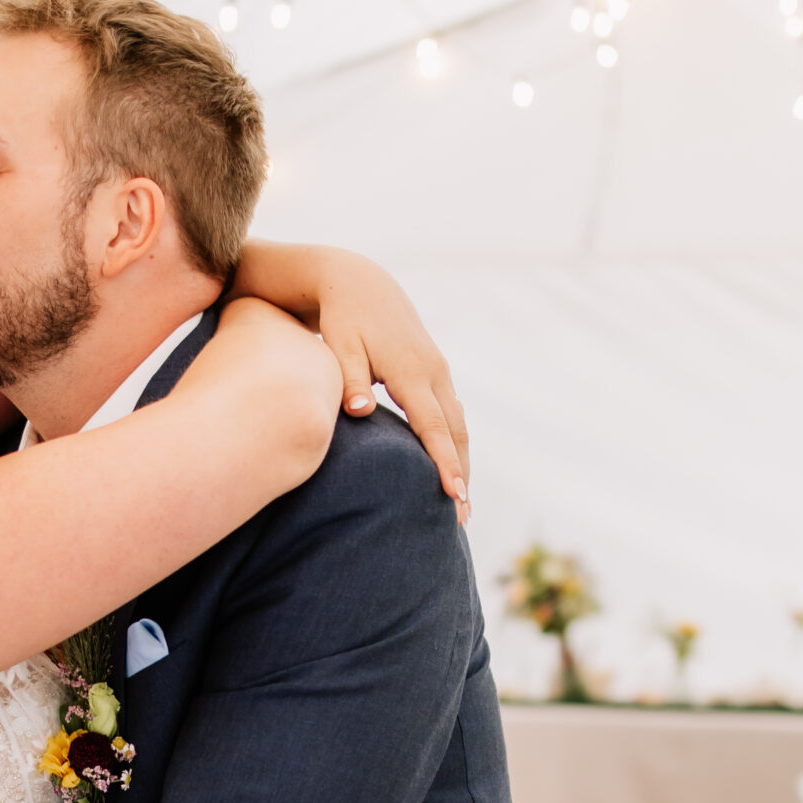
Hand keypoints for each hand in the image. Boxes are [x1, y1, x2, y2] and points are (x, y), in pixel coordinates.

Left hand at [313, 251, 469, 522]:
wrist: (360, 284)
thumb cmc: (343, 318)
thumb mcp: (340, 344)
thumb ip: (350, 379)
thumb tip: (359, 410)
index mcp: (411, 370)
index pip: (432, 426)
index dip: (444, 462)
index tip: (454, 495)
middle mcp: (433, 372)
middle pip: (455, 432)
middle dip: (461, 473)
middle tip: (460, 518)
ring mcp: (438, 371)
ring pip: (458, 424)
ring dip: (462, 462)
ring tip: (460, 504)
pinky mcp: (435, 372)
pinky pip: (451, 414)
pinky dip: (454, 443)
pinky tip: (451, 468)